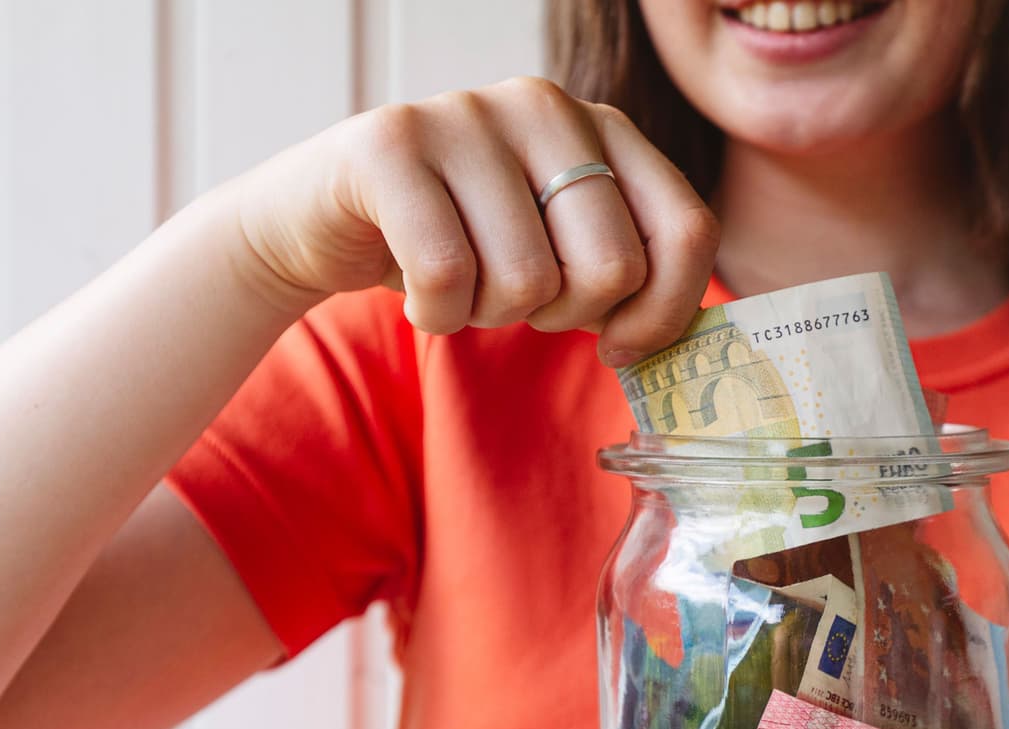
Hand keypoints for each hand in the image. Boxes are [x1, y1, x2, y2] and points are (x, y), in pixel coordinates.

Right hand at [227, 76, 717, 361]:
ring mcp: (467, 113)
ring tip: (462, 282)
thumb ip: (627, 271)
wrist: (323, 221)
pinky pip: (446, 274)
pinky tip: (417, 291)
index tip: (619, 343)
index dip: (664, 311)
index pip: (686, 229)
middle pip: (611, 266)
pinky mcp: (390, 142)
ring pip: (527, 279)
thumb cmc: (462, 245)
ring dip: (489, 315)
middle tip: (516, 299)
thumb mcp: (561, 250)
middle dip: (562, 316)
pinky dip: (434, 315)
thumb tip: (673, 337)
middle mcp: (545, 104)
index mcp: (604, 128)